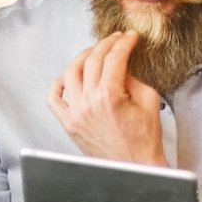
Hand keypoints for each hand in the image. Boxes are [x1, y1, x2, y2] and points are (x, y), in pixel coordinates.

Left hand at [49, 33, 166, 166]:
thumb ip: (133, 77)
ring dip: (82, 58)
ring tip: (95, 52)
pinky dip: (58, 84)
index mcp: (108, 96)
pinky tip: (69, 77)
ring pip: (70, 74)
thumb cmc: (143, 138)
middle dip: (105, 45)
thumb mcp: (148, 100)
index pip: (113, 58)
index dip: (123, 43)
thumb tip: (122, 63)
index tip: (130, 36)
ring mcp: (74, 113)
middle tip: (115, 39)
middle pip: (91, 61)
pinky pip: (53, 99)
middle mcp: (87, 103)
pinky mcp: (68, 123)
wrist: (132, 165)